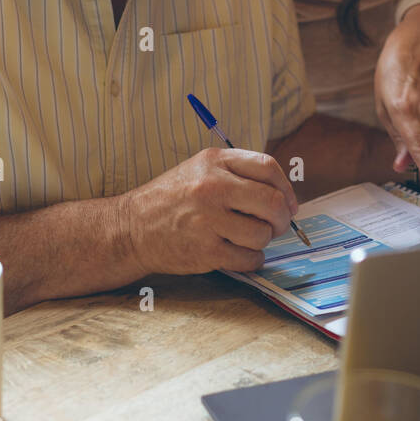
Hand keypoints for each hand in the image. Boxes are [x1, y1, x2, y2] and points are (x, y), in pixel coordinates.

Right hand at [121, 148, 298, 274]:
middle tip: (276, 226)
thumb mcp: (200, 170)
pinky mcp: (206, 250)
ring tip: (247, 239)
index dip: (286, 188)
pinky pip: (249, 258)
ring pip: (262, 233)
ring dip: (262, 241)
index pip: (268, 167)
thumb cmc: (171, 199)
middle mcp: (212, 187)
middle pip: (272, 201)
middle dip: (282, 218)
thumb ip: (237, 173)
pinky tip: (239, 254)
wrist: (131, 228)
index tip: (288, 203)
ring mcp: (208, 219)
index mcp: (214, 161)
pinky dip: (251, 260)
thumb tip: (283, 195)